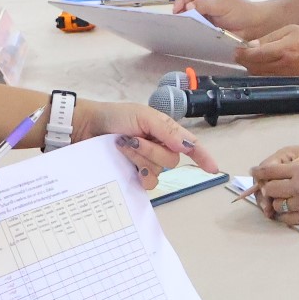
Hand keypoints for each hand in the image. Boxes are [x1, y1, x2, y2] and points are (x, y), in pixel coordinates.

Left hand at [89, 102, 216, 188]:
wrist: (85, 128)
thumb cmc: (114, 117)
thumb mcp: (143, 115)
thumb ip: (167, 130)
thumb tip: (187, 146)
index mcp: (164, 132)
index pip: (189, 145)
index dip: (203, 157)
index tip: (213, 170)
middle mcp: (158, 148)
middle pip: (171, 160)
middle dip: (152, 150)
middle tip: (132, 140)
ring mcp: (144, 163)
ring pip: (158, 172)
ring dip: (141, 159)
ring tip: (123, 148)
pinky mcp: (131, 175)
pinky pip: (146, 184)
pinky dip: (139, 175)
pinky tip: (126, 166)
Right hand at [172, 0, 257, 32]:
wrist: (253, 24)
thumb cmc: (239, 11)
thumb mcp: (221, 5)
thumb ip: (204, 5)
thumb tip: (187, 7)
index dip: (180, 1)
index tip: (176, 11)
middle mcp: (205, 1)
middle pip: (187, 6)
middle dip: (182, 13)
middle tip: (177, 22)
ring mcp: (206, 14)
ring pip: (191, 17)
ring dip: (187, 22)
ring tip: (181, 29)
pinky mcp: (208, 25)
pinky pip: (197, 26)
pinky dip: (194, 29)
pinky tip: (190, 34)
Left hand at [235, 24, 298, 77]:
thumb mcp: (291, 29)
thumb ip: (270, 37)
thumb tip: (252, 45)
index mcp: (283, 49)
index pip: (256, 54)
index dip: (243, 53)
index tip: (237, 50)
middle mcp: (282, 65)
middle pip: (254, 67)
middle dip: (244, 61)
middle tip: (239, 54)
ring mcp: (284, 76)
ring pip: (259, 75)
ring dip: (251, 68)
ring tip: (249, 59)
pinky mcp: (287, 82)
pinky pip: (267, 79)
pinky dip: (260, 73)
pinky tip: (260, 67)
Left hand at [250, 150, 298, 222]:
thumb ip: (298, 170)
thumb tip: (277, 176)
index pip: (271, 171)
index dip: (259, 172)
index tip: (254, 173)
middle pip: (270, 189)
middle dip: (266, 190)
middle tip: (267, 191)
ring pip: (277, 205)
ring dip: (275, 204)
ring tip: (278, 203)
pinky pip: (287, 219)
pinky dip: (284, 216)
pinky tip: (287, 212)